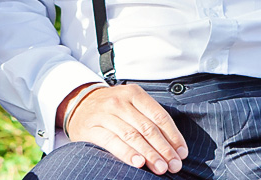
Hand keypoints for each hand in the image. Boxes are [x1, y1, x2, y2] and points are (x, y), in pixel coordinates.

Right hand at [62, 83, 186, 174]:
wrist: (78, 104)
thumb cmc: (112, 108)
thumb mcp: (131, 103)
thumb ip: (149, 119)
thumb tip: (175, 146)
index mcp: (134, 93)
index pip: (159, 115)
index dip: (173, 135)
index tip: (181, 153)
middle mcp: (119, 101)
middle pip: (147, 127)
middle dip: (163, 148)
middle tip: (174, 165)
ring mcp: (105, 114)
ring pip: (132, 135)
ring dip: (149, 153)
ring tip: (160, 167)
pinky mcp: (92, 128)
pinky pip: (112, 142)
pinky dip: (126, 153)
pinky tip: (138, 163)